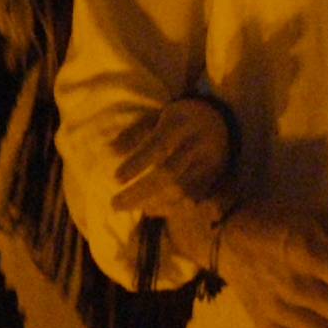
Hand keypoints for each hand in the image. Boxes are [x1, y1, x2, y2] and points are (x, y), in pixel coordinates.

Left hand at [108, 94, 234, 227]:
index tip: (115, 179)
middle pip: (169, 175)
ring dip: (152, 203)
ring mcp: (210, 164)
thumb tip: (107, 152)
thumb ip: (133, 134)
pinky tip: (150, 209)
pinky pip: (192, 200)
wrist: (220, 121)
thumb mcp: (156, 118)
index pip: (158, 145)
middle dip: (139, 192)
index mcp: (181, 124)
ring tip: (129, 207)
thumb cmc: (179, 120)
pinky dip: (169, 209)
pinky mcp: (215, 179)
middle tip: (114, 203)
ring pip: (182, 192)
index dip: (136, 164)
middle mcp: (198, 144)